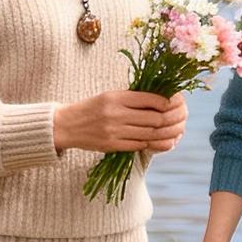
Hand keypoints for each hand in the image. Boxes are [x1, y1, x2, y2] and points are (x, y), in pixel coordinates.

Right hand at [54, 89, 186, 155]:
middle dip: (168, 120)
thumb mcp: (109, 96)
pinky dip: (149, 143)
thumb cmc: (92, 108)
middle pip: (153, 118)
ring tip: (170, 131)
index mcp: (116, 97)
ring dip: (162, 134)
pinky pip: (138, 145)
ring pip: (148, 134)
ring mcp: (113, 131)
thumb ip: (132, 98)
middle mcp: (115, 114)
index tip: (171, 104)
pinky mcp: (111, 145)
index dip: (165, 103)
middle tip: (175, 120)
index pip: (149, 99)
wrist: (66, 125)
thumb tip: (161, 98)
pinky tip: (155, 140)